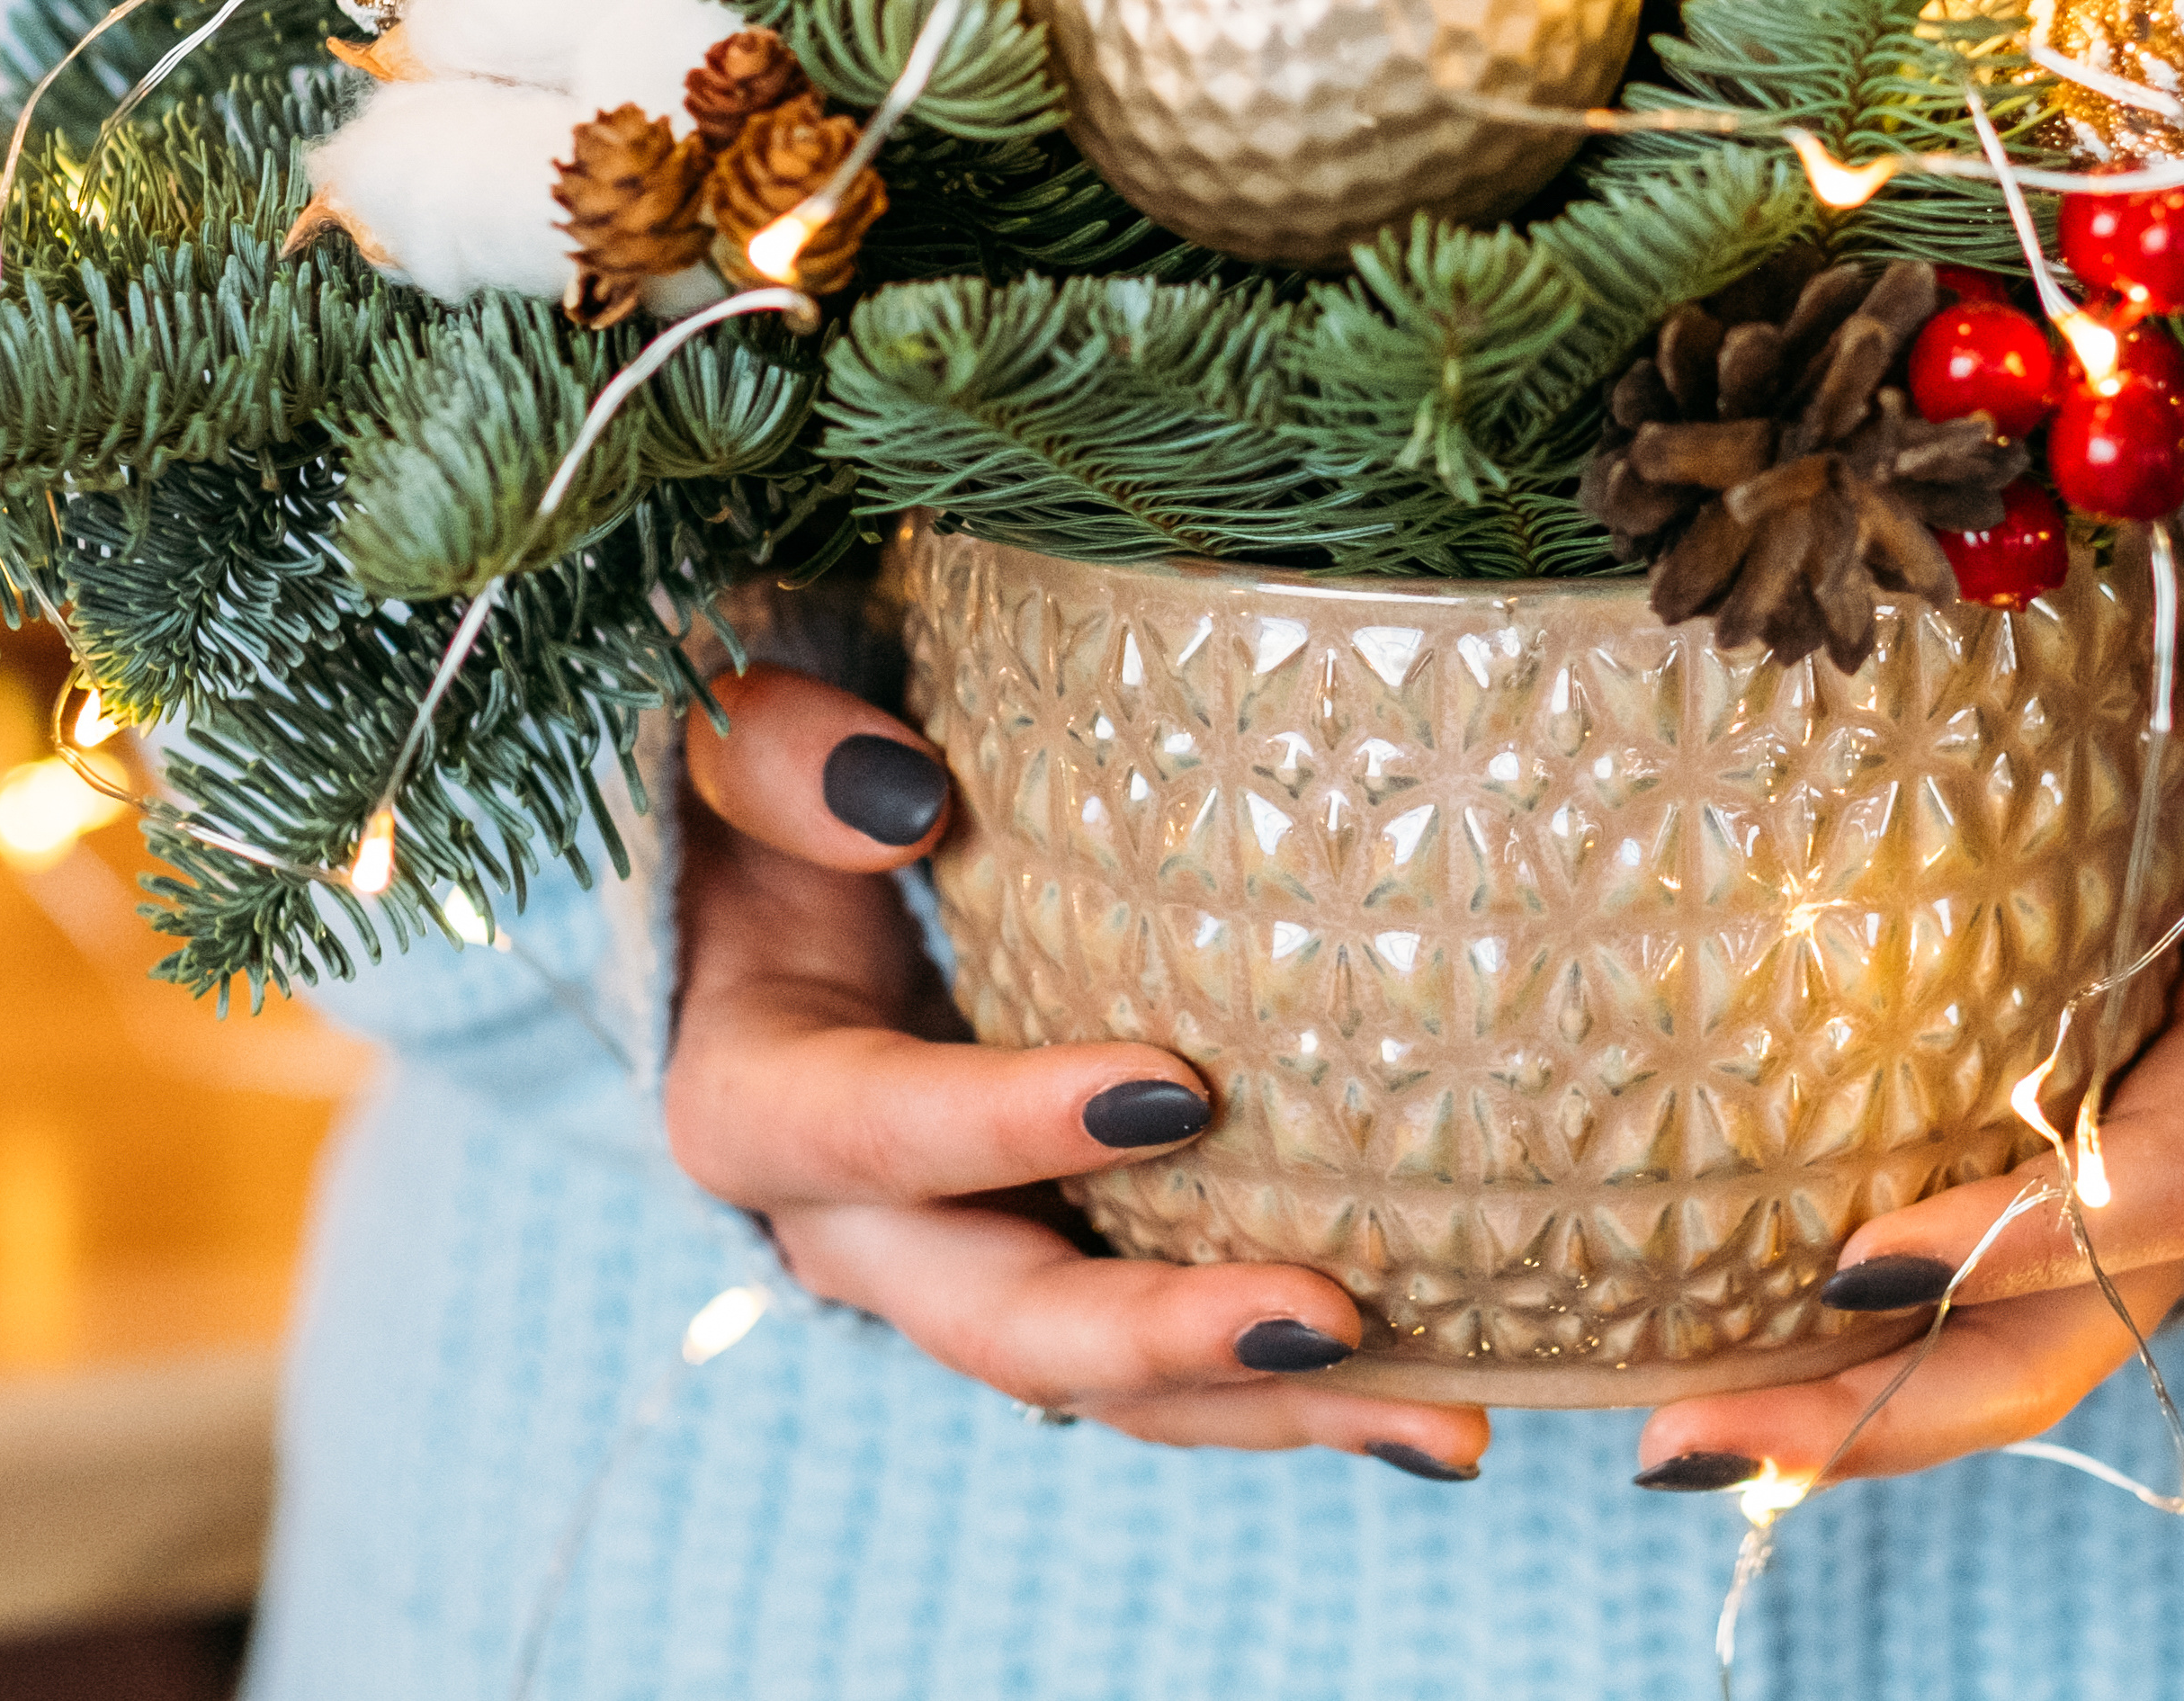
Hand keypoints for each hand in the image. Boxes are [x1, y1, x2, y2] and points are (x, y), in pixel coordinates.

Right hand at [663, 666, 1487, 1479]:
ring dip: (1273, 1410)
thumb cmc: (769, 811)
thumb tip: (908, 798)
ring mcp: (966, 1275)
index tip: (1178, 1090)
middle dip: (1165, 1338)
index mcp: (758, 1105)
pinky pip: (1172, 1365)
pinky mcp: (1061, 1276)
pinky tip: (1447, 1406)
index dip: (1011, 1125)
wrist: (765, 913)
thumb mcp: (736, 757)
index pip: (879, 1130)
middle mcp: (856, 1232)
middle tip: (1326, 1320)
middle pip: (1005, 1322)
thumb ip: (781, 757)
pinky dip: (1297, 1394)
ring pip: (1115, 1387)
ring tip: (1448, 1426)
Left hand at [1629, 619, 2183, 1494]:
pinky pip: (1978, 1318)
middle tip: (1699, 1435)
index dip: (2025, 1238)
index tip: (1854, 1267)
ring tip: (1674, 1444)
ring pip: (2012, 1358)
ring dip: (1851, 1420)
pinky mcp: (2077, 1212)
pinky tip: (1712, 1383)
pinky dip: (1861, 1368)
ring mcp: (2149, 1214)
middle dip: (1893, 1411)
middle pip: (2067, 1335)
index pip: (2164, 1175)